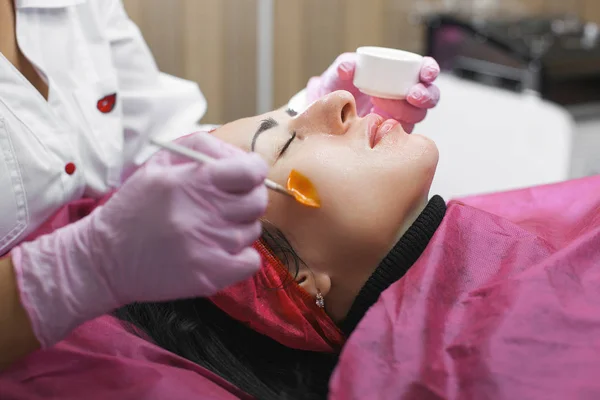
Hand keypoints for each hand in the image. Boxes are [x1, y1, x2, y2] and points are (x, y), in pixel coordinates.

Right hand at [11, 132, 268, 345]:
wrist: (105, 259)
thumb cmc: (136, 206)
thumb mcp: (160, 163)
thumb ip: (204, 150)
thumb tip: (242, 158)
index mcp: (193, 181)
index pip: (252, 171)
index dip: (252, 171)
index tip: (245, 176)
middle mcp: (205, 213)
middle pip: (258, 201)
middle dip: (245, 199)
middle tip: (224, 205)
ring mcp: (210, 247)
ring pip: (252, 231)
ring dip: (237, 228)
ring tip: (208, 229)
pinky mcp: (211, 276)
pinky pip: (251, 261)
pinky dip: (241, 257)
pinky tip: (217, 251)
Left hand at [306, 52, 440, 132]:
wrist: (330, 107)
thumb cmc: (342, 83)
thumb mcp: (342, 71)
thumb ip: (346, 65)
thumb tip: (347, 68)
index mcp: (404, 73)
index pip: (425, 70)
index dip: (430, 70)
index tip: (426, 74)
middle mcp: (408, 94)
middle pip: (430, 96)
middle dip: (425, 96)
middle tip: (411, 95)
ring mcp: (402, 114)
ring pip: (418, 115)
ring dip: (406, 110)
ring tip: (380, 104)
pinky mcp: (393, 131)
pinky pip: (402, 131)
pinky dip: (394, 126)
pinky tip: (377, 120)